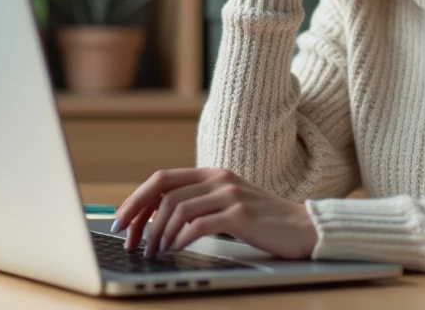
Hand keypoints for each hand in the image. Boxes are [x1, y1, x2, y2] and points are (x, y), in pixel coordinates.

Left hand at [112, 168, 317, 259]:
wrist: (303, 228)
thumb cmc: (263, 222)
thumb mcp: (227, 205)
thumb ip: (199, 204)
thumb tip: (156, 221)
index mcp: (212, 174)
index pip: (163, 179)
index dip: (137, 199)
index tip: (120, 220)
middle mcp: (219, 178)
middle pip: (164, 190)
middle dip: (139, 215)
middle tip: (128, 240)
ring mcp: (230, 194)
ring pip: (178, 208)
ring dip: (158, 232)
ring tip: (153, 251)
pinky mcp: (240, 214)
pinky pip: (199, 224)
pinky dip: (180, 238)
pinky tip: (174, 250)